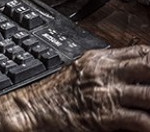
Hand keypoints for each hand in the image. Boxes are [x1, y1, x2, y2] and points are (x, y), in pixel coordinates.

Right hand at [22, 45, 149, 130]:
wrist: (34, 108)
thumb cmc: (55, 93)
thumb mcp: (80, 69)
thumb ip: (105, 66)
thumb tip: (130, 68)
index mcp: (99, 59)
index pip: (140, 51)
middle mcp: (105, 73)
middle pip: (149, 65)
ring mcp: (107, 94)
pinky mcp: (106, 116)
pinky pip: (140, 120)